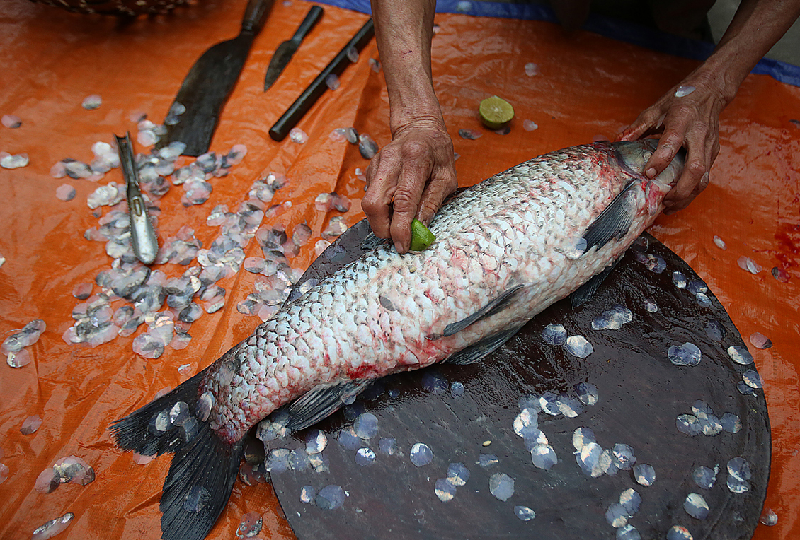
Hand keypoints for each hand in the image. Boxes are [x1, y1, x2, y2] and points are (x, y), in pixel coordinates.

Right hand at [362, 116, 456, 252]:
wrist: (419, 128)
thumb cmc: (438, 154)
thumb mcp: (446, 178)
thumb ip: (432, 203)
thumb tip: (420, 230)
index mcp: (415, 159)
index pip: (403, 200)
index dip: (400, 227)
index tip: (403, 246)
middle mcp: (391, 160)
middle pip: (373, 203)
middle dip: (382, 228)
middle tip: (396, 238)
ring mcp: (377, 163)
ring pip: (368, 202)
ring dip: (380, 220)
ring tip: (397, 223)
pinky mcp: (370, 169)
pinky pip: (370, 196)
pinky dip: (381, 209)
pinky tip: (394, 206)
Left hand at [619, 74, 729, 212]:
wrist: (711, 90)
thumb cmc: (681, 98)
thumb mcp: (657, 107)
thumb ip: (639, 126)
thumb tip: (619, 140)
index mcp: (683, 119)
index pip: (672, 143)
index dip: (660, 161)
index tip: (647, 174)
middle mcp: (699, 134)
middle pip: (695, 168)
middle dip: (680, 190)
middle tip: (663, 201)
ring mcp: (710, 145)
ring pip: (704, 177)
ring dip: (687, 195)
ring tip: (670, 206)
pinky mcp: (714, 152)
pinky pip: (706, 176)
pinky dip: (693, 191)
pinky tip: (678, 199)